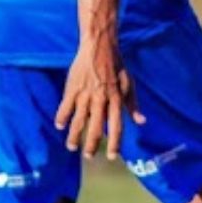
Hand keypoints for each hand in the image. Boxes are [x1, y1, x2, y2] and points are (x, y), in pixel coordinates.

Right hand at [54, 38, 146, 158]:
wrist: (100, 47)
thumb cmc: (116, 66)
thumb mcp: (129, 84)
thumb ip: (133, 105)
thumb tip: (141, 122)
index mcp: (116, 99)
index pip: (116, 127)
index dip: (115, 143)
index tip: (112, 156)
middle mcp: (101, 100)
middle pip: (96, 128)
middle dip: (92, 145)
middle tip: (88, 156)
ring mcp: (85, 95)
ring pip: (78, 121)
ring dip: (75, 136)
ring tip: (72, 147)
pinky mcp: (73, 88)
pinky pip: (65, 107)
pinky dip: (62, 118)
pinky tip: (60, 126)